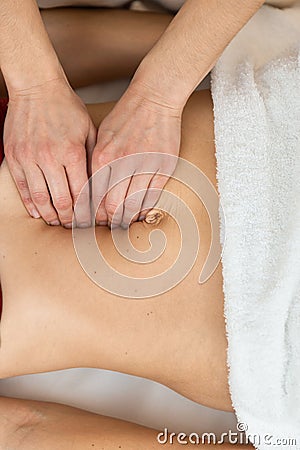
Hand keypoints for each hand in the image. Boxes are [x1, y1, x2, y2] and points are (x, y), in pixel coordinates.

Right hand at [4, 78, 95, 227]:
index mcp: (72, 152)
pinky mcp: (14, 157)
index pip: (81, 193)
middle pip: (62, 201)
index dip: (87, 212)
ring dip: (51, 215)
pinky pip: (23, 188)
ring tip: (58, 223)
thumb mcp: (89, 130)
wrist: (36, 87)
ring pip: (40, 199)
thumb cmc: (67, 108)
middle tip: (76, 227)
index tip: (91, 221)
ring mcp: (29, 158)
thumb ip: (93, 159)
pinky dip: (31, 204)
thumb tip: (99, 186)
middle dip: (70, 219)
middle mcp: (49, 158)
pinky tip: (39, 213)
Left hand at [92, 83, 181, 227]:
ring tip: (124, 224)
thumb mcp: (102, 136)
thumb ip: (96, 164)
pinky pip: (152, 196)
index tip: (95, 221)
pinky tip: (141, 214)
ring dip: (127, 219)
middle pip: (112, 205)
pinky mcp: (163, 167)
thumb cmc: (126, 116)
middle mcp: (122, 164)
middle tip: (109, 226)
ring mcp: (144, 166)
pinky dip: (145, 209)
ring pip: (133, 205)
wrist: (154, 98)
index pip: (94, 196)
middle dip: (109, 220)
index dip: (93, 213)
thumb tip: (93, 191)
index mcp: (102, 157)